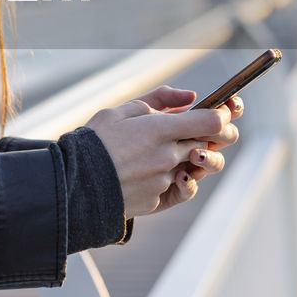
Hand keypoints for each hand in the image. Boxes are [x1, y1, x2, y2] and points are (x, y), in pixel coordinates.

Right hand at [84, 85, 241, 216]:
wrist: (74, 183)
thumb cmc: (95, 142)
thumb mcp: (122, 110)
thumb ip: (160, 99)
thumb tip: (191, 97)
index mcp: (159, 129)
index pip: (211, 121)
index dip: (222, 114)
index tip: (221, 109)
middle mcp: (167, 156)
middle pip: (209, 144)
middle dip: (213, 135)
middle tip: (204, 129)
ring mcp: (165, 180)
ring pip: (197, 166)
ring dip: (193, 156)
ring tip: (174, 150)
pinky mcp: (159, 199)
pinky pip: (182, 188)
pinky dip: (179, 178)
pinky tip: (165, 171)